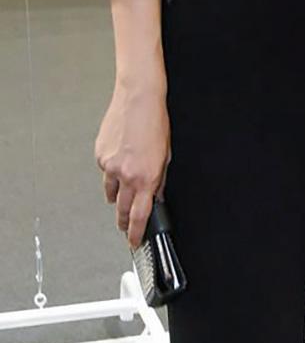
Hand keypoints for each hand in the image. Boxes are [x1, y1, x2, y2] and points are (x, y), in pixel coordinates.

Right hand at [94, 81, 169, 247]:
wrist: (138, 100)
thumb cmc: (155, 123)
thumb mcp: (166, 156)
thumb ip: (160, 180)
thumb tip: (156, 196)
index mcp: (147, 178)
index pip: (140, 215)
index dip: (136, 233)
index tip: (134, 242)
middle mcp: (127, 175)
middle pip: (123, 209)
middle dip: (124, 221)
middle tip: (126, 226)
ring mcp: (110, 166)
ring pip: (111, 192)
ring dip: (118, 196)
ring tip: (124, 191)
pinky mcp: (100, 155)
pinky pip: (105, 172)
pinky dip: (112, 172)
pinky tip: (120, 160)